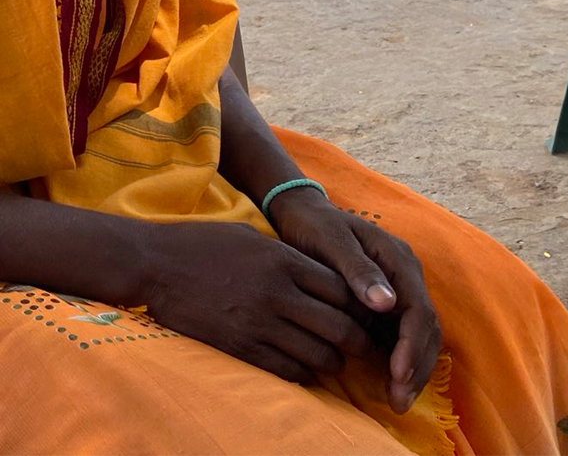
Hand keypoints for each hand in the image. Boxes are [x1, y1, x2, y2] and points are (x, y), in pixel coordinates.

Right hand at [140, 222, 373, 382]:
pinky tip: (305, 369)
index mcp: (284, 261)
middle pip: (339, 326)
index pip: (342, 289)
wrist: (154, 264)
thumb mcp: (252, 237)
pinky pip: (285, 369)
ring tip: (336, 361)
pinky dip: (303, 373)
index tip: (369, 316)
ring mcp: (257, 322)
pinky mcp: (238, 346)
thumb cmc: (203, 244)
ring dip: (333, 362)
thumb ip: (288, 257)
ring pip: (317, 353)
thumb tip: (319, 277)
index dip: (362, 306)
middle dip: (360, 342)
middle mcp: (277, 293)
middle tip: (365, 348)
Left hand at [269, 188, 441, 413]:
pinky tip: (387, 382)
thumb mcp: (333, 242)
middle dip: (416, 366)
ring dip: (412, 368)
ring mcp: (397, 289)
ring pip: (418, 335)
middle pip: (426, 327)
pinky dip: (399, 359)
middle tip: (399, 401)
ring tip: (397, 400)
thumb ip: (358, 270)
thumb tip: (386, 304)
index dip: (411, 345)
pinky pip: (400, 334)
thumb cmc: (315, 226)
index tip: (397, 375)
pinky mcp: (384, 301)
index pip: (417, 310)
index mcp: (398, 260)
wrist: (304, 213)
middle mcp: (405, 276)